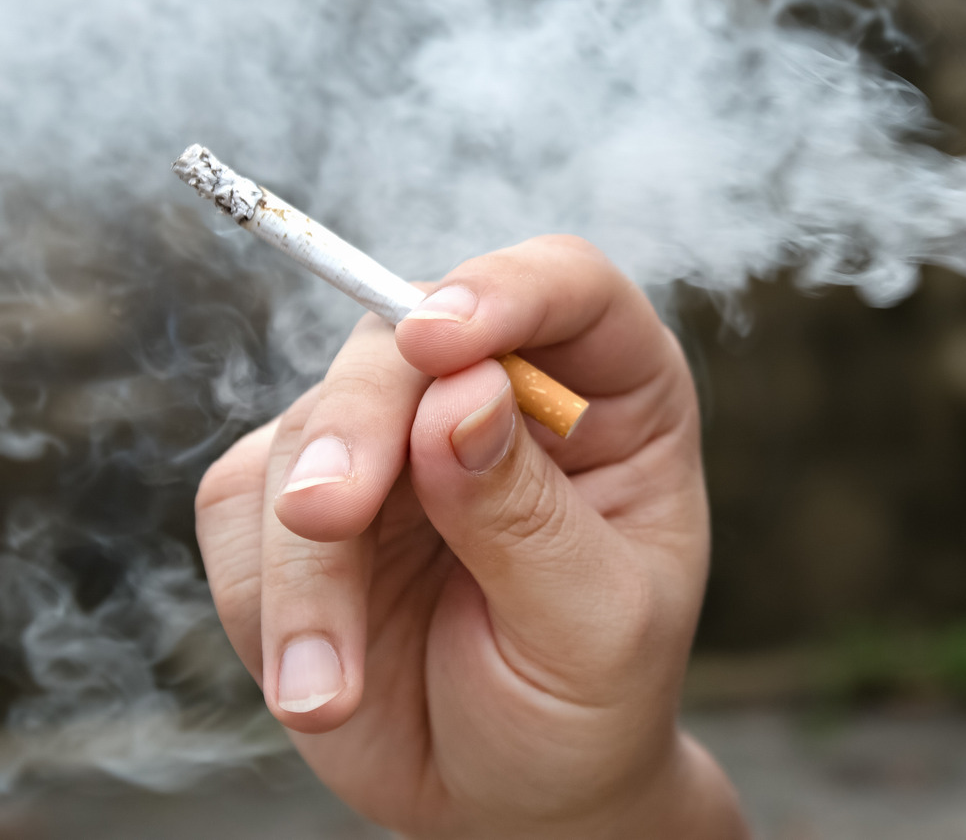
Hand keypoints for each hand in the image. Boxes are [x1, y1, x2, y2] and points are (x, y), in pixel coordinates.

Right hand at [195, 236, 745, 838]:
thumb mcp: (594, 625)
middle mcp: (498, 393)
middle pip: (403, 340)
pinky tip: (319, 683)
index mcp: (612, 395)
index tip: (440, 344)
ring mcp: (394, 442)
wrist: (511, 799)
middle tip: (327, 516)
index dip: (505, 291)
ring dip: (307, 567)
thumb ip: (528, 515)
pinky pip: (242, 513)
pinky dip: (267, 605)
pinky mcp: (301, 502)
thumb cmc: (589, 702)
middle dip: (358, 427)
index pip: (566, 288)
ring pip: (309, 435)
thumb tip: (458, 396)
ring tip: (332, 692)